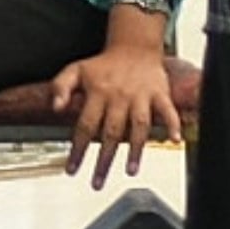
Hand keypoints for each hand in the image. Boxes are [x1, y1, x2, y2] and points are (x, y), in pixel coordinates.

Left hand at [48, 40, 182, 190]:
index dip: (78, 149)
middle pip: (111, 132)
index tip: (73, 169)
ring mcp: (141, 96)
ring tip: (130, 169)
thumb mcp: (75, 70)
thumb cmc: (104, 64)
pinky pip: (168, 110)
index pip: (85, 125)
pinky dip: (172, 124)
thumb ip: (60, 87)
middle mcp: (119, 97)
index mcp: (98, 92)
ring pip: (139, 125)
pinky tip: (174, 139)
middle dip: (104, 159)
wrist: (134, 47)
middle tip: (98, 181)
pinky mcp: (159, 94)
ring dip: (135, 149)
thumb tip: (55, 107)